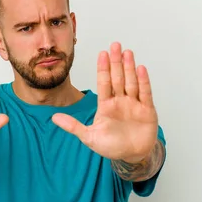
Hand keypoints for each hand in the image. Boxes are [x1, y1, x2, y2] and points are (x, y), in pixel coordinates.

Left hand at [52, 42, 158, 161]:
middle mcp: (120, 101)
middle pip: (117, 78)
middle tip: (114, 45)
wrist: (132, 156)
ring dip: (129, 67)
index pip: (104, 83)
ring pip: (131, 82)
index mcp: (106, 105)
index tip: (102, 53)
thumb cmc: (112, 146)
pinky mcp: (147, 110)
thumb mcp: (89, 137)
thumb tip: (53, 118)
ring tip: (127, 52)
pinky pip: (145, 93)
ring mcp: (134, 104)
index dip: (103, 68)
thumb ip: (73, 126)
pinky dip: (143, 81)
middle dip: (116, 62)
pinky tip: (141, 69)